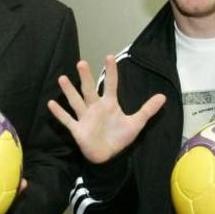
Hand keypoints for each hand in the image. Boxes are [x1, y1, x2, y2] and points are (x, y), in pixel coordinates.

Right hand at [48, 56, 165, 163]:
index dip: (111, 71)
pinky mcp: (78, 129)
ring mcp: (85, 118)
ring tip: (62, 78)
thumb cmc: (119, 137)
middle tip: (82, 63)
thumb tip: (163, 97)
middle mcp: (95, 107)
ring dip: (69, 91)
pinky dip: (59, 113)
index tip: (109, 56)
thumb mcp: (136, 123)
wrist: (108, 157)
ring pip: (76, 102)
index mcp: (109, 104)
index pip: (110, 84)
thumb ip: (147, 110)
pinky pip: (67, 120)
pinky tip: (51, 103)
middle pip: (89, 89)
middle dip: (86, 77)